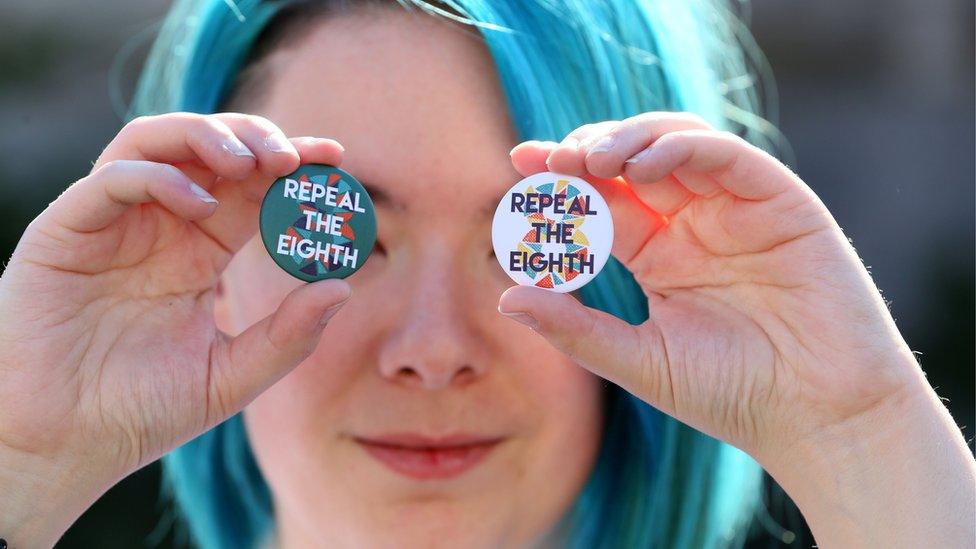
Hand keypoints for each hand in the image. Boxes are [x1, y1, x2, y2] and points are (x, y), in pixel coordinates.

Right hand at [0, 112, 349, 545]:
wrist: (62, 447)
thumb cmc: (140, 413)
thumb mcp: (231, 377)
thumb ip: (288, 337)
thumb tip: (344, 287)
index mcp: (197, 254)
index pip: (250, 190)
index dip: (291, 167)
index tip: (334, 160)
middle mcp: (157, 228)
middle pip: (207, 152)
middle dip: (255, 139)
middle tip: (295, 156)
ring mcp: (111, 225)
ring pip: (154, 143)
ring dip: (206, 138)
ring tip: (250, 162)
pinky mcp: (65, 231)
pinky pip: (112, 180)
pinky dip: (158, 177)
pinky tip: (197, 206)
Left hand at [501, 112, 974, 546]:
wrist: (817, 416)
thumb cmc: (732, 394)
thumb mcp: (639, 359)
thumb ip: (575, 328)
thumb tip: (505, 297)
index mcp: (658, 253)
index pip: (601, 200)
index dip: (562, 179)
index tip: (520, 167)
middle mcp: (693, 223)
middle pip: (631, 161)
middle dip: (586, 150)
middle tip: (549, 160)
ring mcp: (735, 208)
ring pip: (675, 143)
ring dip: (628, 139)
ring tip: (588, 157)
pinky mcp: (780, 201)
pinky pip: (726, 155)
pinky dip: (682, 148)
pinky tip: (640, 166)